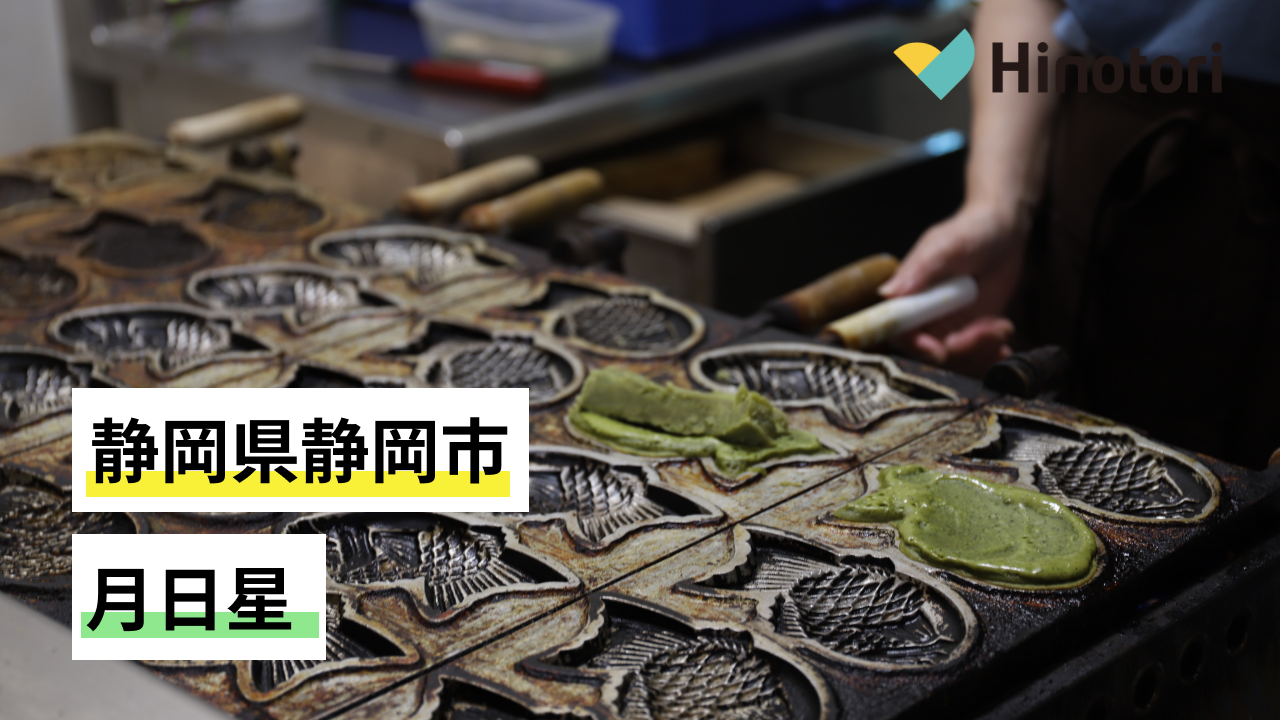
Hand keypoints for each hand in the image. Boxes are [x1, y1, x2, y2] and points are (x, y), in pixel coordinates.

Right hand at [878, 201, 1028, 375]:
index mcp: (909, 295)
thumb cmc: (970, 229)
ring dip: (981, 349)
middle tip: (986, 332)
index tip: (940, 350)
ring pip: (957, 356)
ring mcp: (950, 323)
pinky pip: (976, 353)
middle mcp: (925, 314)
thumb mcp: (943, 246)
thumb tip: (887, 294)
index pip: (900, 331)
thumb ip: (917, 271)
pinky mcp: (973, 328)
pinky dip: (991, 353)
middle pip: (931, 351)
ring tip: (1001, 327)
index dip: (916, 346)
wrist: (1005, 229)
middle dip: (960, 350)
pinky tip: (1004, 342)